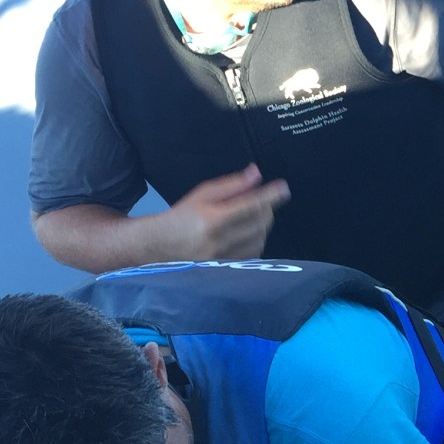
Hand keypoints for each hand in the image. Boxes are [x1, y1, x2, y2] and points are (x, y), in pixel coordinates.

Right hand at [165, 165, 290, 259]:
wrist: (159, 247)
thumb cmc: (182, 216)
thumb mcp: (202, 194)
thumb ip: (231, 185)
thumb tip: (257, 173)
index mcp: (212, 219)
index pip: (250, 205)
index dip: (270, 196)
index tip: (284, 188)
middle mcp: (220, 241)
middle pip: (260, 223)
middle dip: (267, 208)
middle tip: (263, 200)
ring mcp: (224, 259)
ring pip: (260, 239)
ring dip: (262, 225)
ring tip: (252, 216)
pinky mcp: (228, 270)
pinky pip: (254, 253)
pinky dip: (256, 239)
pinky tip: (248, 233)